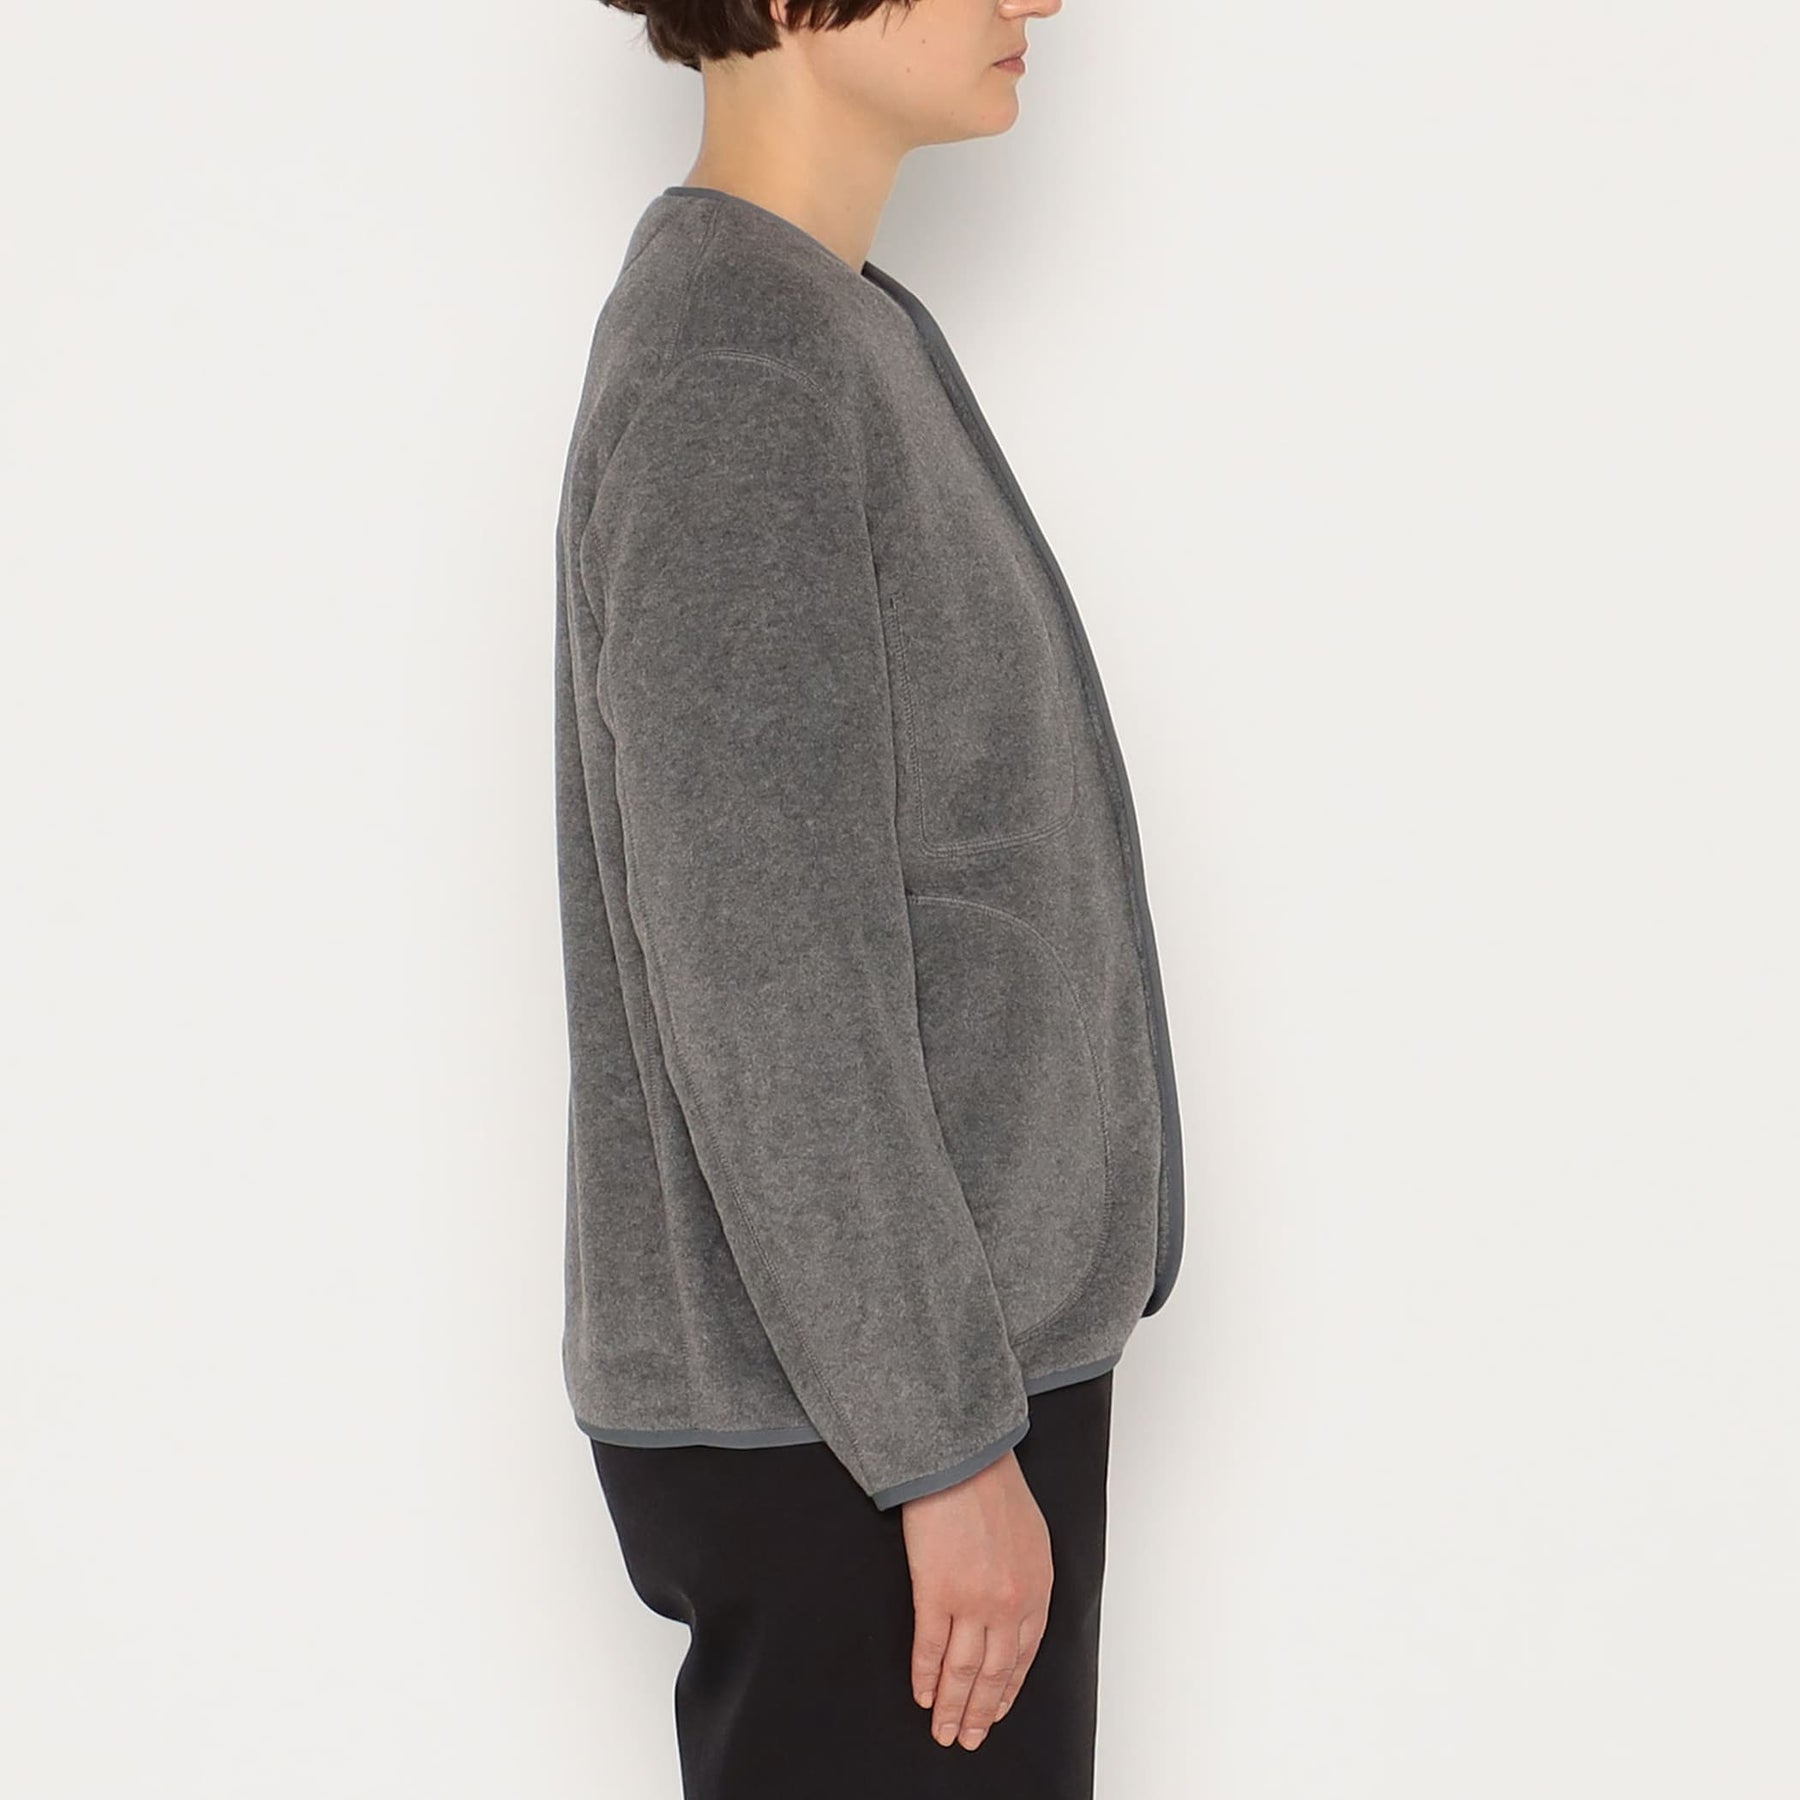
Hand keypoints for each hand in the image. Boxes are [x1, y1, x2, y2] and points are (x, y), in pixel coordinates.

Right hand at [900, 1447, 1052, 1750]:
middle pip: (994, 1674)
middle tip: (969, 1738)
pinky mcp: (936, 1592)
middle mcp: (1009, 1604)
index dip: (1008, 1691)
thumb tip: (1013, 1610)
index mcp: (1036, 1590)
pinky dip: (925, 1676)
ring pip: (964, 1671)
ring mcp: (973, 1601)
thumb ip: (1026, 1577)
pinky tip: (922, 1694)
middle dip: (981, 1712)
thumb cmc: (993, 1485)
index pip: (1024, 1657)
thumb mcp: (1031, 1536)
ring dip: (952, 1706)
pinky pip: (930, 1647)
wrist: (963, 1459)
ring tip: (944, 1730)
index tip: (997, 1712)